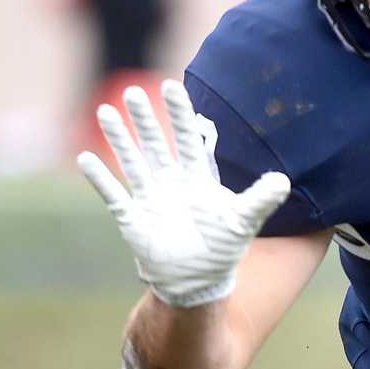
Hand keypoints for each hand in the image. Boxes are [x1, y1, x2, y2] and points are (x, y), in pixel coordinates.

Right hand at [77, 80, 289, 308]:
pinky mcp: (132, 219)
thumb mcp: (243, 222)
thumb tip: (284, 181)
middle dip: (144, 118)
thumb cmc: (222, 249)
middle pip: (155, 144)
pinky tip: (86, 159)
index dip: (179, 114)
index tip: (170, 86)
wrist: (197, 282)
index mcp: (196, 178)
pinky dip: (100, 179)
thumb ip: (260, 200)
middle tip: (133, 93)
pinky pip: (113, 195)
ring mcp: (149, 199)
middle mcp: (170, 182)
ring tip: (105, 111)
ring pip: (131, 162)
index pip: (187, 139)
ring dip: (119, 138)